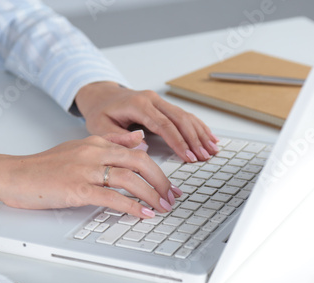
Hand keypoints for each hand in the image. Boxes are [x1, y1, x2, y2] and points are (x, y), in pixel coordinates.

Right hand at [0, 131, 180, 217]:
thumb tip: (138, 141)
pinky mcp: (76, 188)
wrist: (13, 174)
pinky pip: (111, 197)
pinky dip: (130, 206)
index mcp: (96, 142)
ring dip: (151, 194)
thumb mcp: (79, 147)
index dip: (157, 168)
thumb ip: (110, 142)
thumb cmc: (44, 166)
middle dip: (161, 181)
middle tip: (172, 196)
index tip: (168, 183)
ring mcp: (85, 169)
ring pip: (129, 178)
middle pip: (139, 163)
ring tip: (162, 207)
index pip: (136, 152)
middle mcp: (93, 152)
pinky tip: (141, 213)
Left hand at [75, 81, 219, 162]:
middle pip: (179, 119)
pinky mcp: (163, 105)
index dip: (178, 141)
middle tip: (204, 157)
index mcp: (138, 104)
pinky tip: (209, 137)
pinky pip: (184, 115)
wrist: (101, 95)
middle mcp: (152, 99)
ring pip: (185, 116)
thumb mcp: (101, 126)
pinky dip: (198, 127)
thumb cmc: (101, 112)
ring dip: (200, 134)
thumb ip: (120, 137)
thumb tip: (144, 147)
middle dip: (194, 139)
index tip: (188, 156)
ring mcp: (159, 101)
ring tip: (212, 150)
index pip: (163, 124)